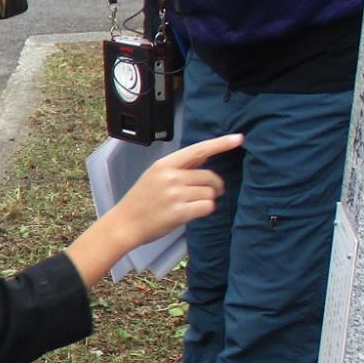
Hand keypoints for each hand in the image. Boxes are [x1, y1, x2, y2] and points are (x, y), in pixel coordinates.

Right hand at [114, 133, 243, 246]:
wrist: (124, 224)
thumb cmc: (141, 200)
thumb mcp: (155, 176)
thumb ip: (181, 166)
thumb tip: (206, 155)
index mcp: (164, 164)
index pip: (198, 150)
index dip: (220, 144)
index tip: (239, 138)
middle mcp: (170, 177)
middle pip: (210, 177)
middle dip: (214, 186)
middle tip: (210, 193)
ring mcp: (175, 195)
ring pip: (210, 193)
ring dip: (207, 200)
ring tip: (190, 205)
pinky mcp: (179, 212)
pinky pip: (207, 207)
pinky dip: (205, 210)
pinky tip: (191, 213)